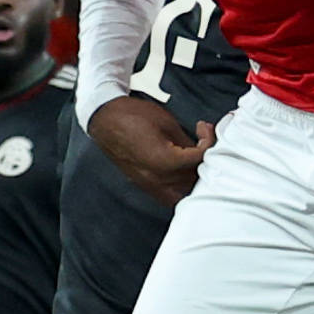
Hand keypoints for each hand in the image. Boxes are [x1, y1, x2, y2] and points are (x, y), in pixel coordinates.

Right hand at [90, 93, 216, 205]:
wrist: (105, 120)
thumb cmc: (132, 117)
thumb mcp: (168, 123)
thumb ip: (188, 142)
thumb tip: (203, 150)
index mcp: (164, 161)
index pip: (199, 159)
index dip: (208, 141)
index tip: (203, 129)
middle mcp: (157, 178)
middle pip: (194, 179)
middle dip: (204, 161)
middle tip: (204, 144)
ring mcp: (149, 185)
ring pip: (184, 193)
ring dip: (194, 178)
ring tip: (195, 161)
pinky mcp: (144, 186)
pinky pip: (169, 196)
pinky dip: (180, 188)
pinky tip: (183, 173)